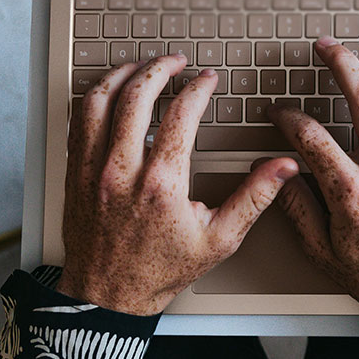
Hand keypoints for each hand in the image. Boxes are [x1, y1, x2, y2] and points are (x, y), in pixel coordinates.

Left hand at [56, 54, 296, 314]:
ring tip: (142, 66)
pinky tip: (110, 92)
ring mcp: (92, 170)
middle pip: (136, 97)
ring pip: (100, 101)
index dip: (197, 89)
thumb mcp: (219, 239)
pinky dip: (95, 97)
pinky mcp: (74, 174)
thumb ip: (254, 197)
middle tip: (176, 61)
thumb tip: (283, 167)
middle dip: (160, 69)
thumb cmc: (160, 272)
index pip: (180, 115)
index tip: (206, 81)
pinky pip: (78, 121)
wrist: (108, 297)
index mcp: (161, 185)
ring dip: (122, 75)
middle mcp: (122, 172)